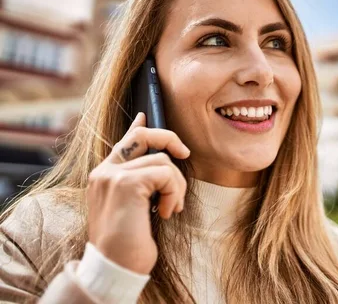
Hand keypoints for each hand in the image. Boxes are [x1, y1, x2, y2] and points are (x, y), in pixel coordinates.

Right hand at [86, 113, 189, 274]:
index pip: (124, 143)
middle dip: (170, 139)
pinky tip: (165, 213)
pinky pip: (167, 174)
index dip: (138, 127)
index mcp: (104, 176)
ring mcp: (112, 175)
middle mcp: (104, 171)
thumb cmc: (128, 243)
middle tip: (185, 154)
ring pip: (164, 161)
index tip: (145, 116)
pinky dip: (174, 193)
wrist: (114, 268)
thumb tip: (159, 164)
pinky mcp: (126, 183)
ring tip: (171, 208)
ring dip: (177, 186)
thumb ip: (142, 182)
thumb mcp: (135, 208)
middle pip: (144, 137)